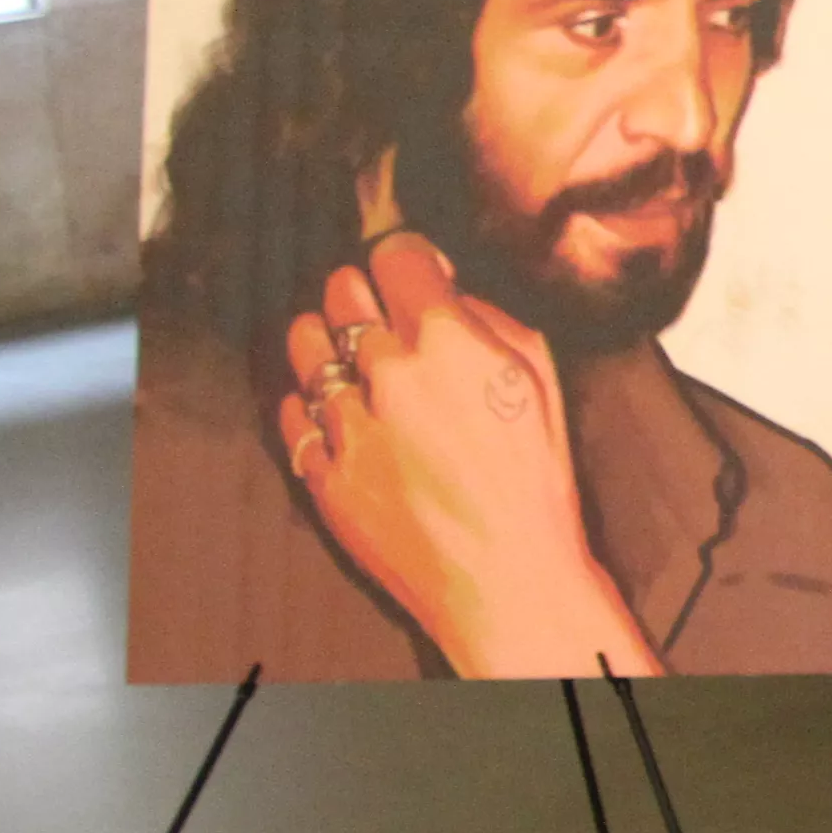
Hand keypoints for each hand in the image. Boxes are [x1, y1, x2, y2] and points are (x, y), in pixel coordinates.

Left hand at [273, 233, 661, 677]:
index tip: (412, 274)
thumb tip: (446, 284)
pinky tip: (338, 413)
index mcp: (450, 341)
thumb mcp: (540, 379)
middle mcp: (390, 373)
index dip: (406, 259)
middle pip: (341, 289)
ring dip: (322, 339)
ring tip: (345, 357)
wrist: (507, 577)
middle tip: (379, 316)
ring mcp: (350, 424)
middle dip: (361, 294)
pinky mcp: (323, 471)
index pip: (395, 255)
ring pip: (303, 343)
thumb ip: (491, 317)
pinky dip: (309, 405)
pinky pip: (291, 412)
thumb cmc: (534, 480)